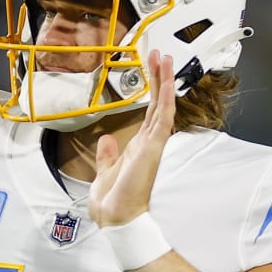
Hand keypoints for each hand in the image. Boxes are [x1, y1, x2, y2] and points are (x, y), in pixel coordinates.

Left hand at [89, 51, 174, 227]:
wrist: (115, 218)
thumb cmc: (112, 202)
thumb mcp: (104, 172)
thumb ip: (108, 156)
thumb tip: (107, 139)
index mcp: (138, 148)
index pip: (148, 113)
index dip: (151, 90)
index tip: (151, 68)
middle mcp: (148, 144)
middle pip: (157, 104)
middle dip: (159, 78)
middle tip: (161, 54)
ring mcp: (153, 145)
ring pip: (163, 106)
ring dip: (165, 82)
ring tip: (166, 58)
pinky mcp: (153, 148)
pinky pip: (162, 119)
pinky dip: (166, 99)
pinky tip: (167, 81)